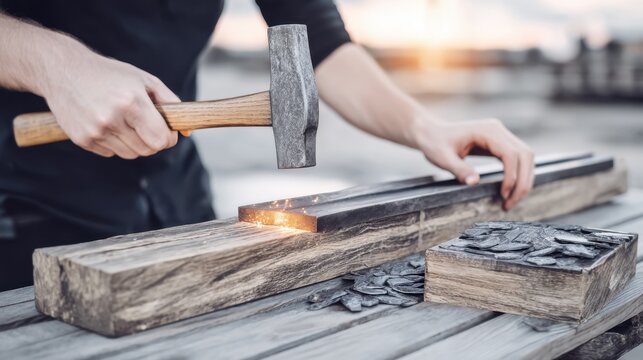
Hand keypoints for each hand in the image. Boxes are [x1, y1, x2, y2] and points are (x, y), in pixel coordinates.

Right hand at [41, 48, 178, 158]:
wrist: (64, 70)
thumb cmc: (112, 75)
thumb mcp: (146, 81)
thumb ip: (171, 104)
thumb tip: (189, 131)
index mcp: (131, 102)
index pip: (160, 140)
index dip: (168, 137)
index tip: (166, 129)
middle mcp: (112, 119)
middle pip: (148, 150)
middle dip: (153, 140)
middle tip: (147, 124)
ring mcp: (95, 131)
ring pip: (131, 154)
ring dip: (135, 143)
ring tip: (126, 121)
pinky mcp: (82, 140)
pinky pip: (111, 153)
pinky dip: (115, 143)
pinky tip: (107, 123)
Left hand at [412, 117, 533, 209]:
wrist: (430, 133)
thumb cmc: (434, 143)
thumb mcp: (442, 158)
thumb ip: (458, 169)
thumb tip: (474, 182)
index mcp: (487, 130)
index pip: (511, 154)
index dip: (512, 176)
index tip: (503, 195)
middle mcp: (498, 130)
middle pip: (526, 155)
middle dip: (523, 182)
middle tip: (509, 203)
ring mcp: (501, 135)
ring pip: (526, 158)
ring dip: (523, 180)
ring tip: (509, 201)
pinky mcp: (499, 143)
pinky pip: (517, 159)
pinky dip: (518, 175)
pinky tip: (508, 191)